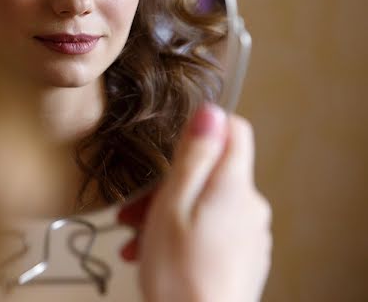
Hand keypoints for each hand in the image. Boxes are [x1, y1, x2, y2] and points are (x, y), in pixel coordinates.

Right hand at [118, 104, 271, 301]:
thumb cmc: (180, 274)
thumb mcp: (172, 203)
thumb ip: (194, 156)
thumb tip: (211, 111)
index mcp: (234, 187)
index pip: (234, 130)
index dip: (202, 131)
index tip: (172, 149)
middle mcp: (250, 208)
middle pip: (211, 172)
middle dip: (168, 185)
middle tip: (134, 211)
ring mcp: (249, 236)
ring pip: (205, 204)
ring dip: (167, 215)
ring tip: (136, 240)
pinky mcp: (242, 259)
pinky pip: (211, 232)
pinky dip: (181, 236)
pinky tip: (153, 254)